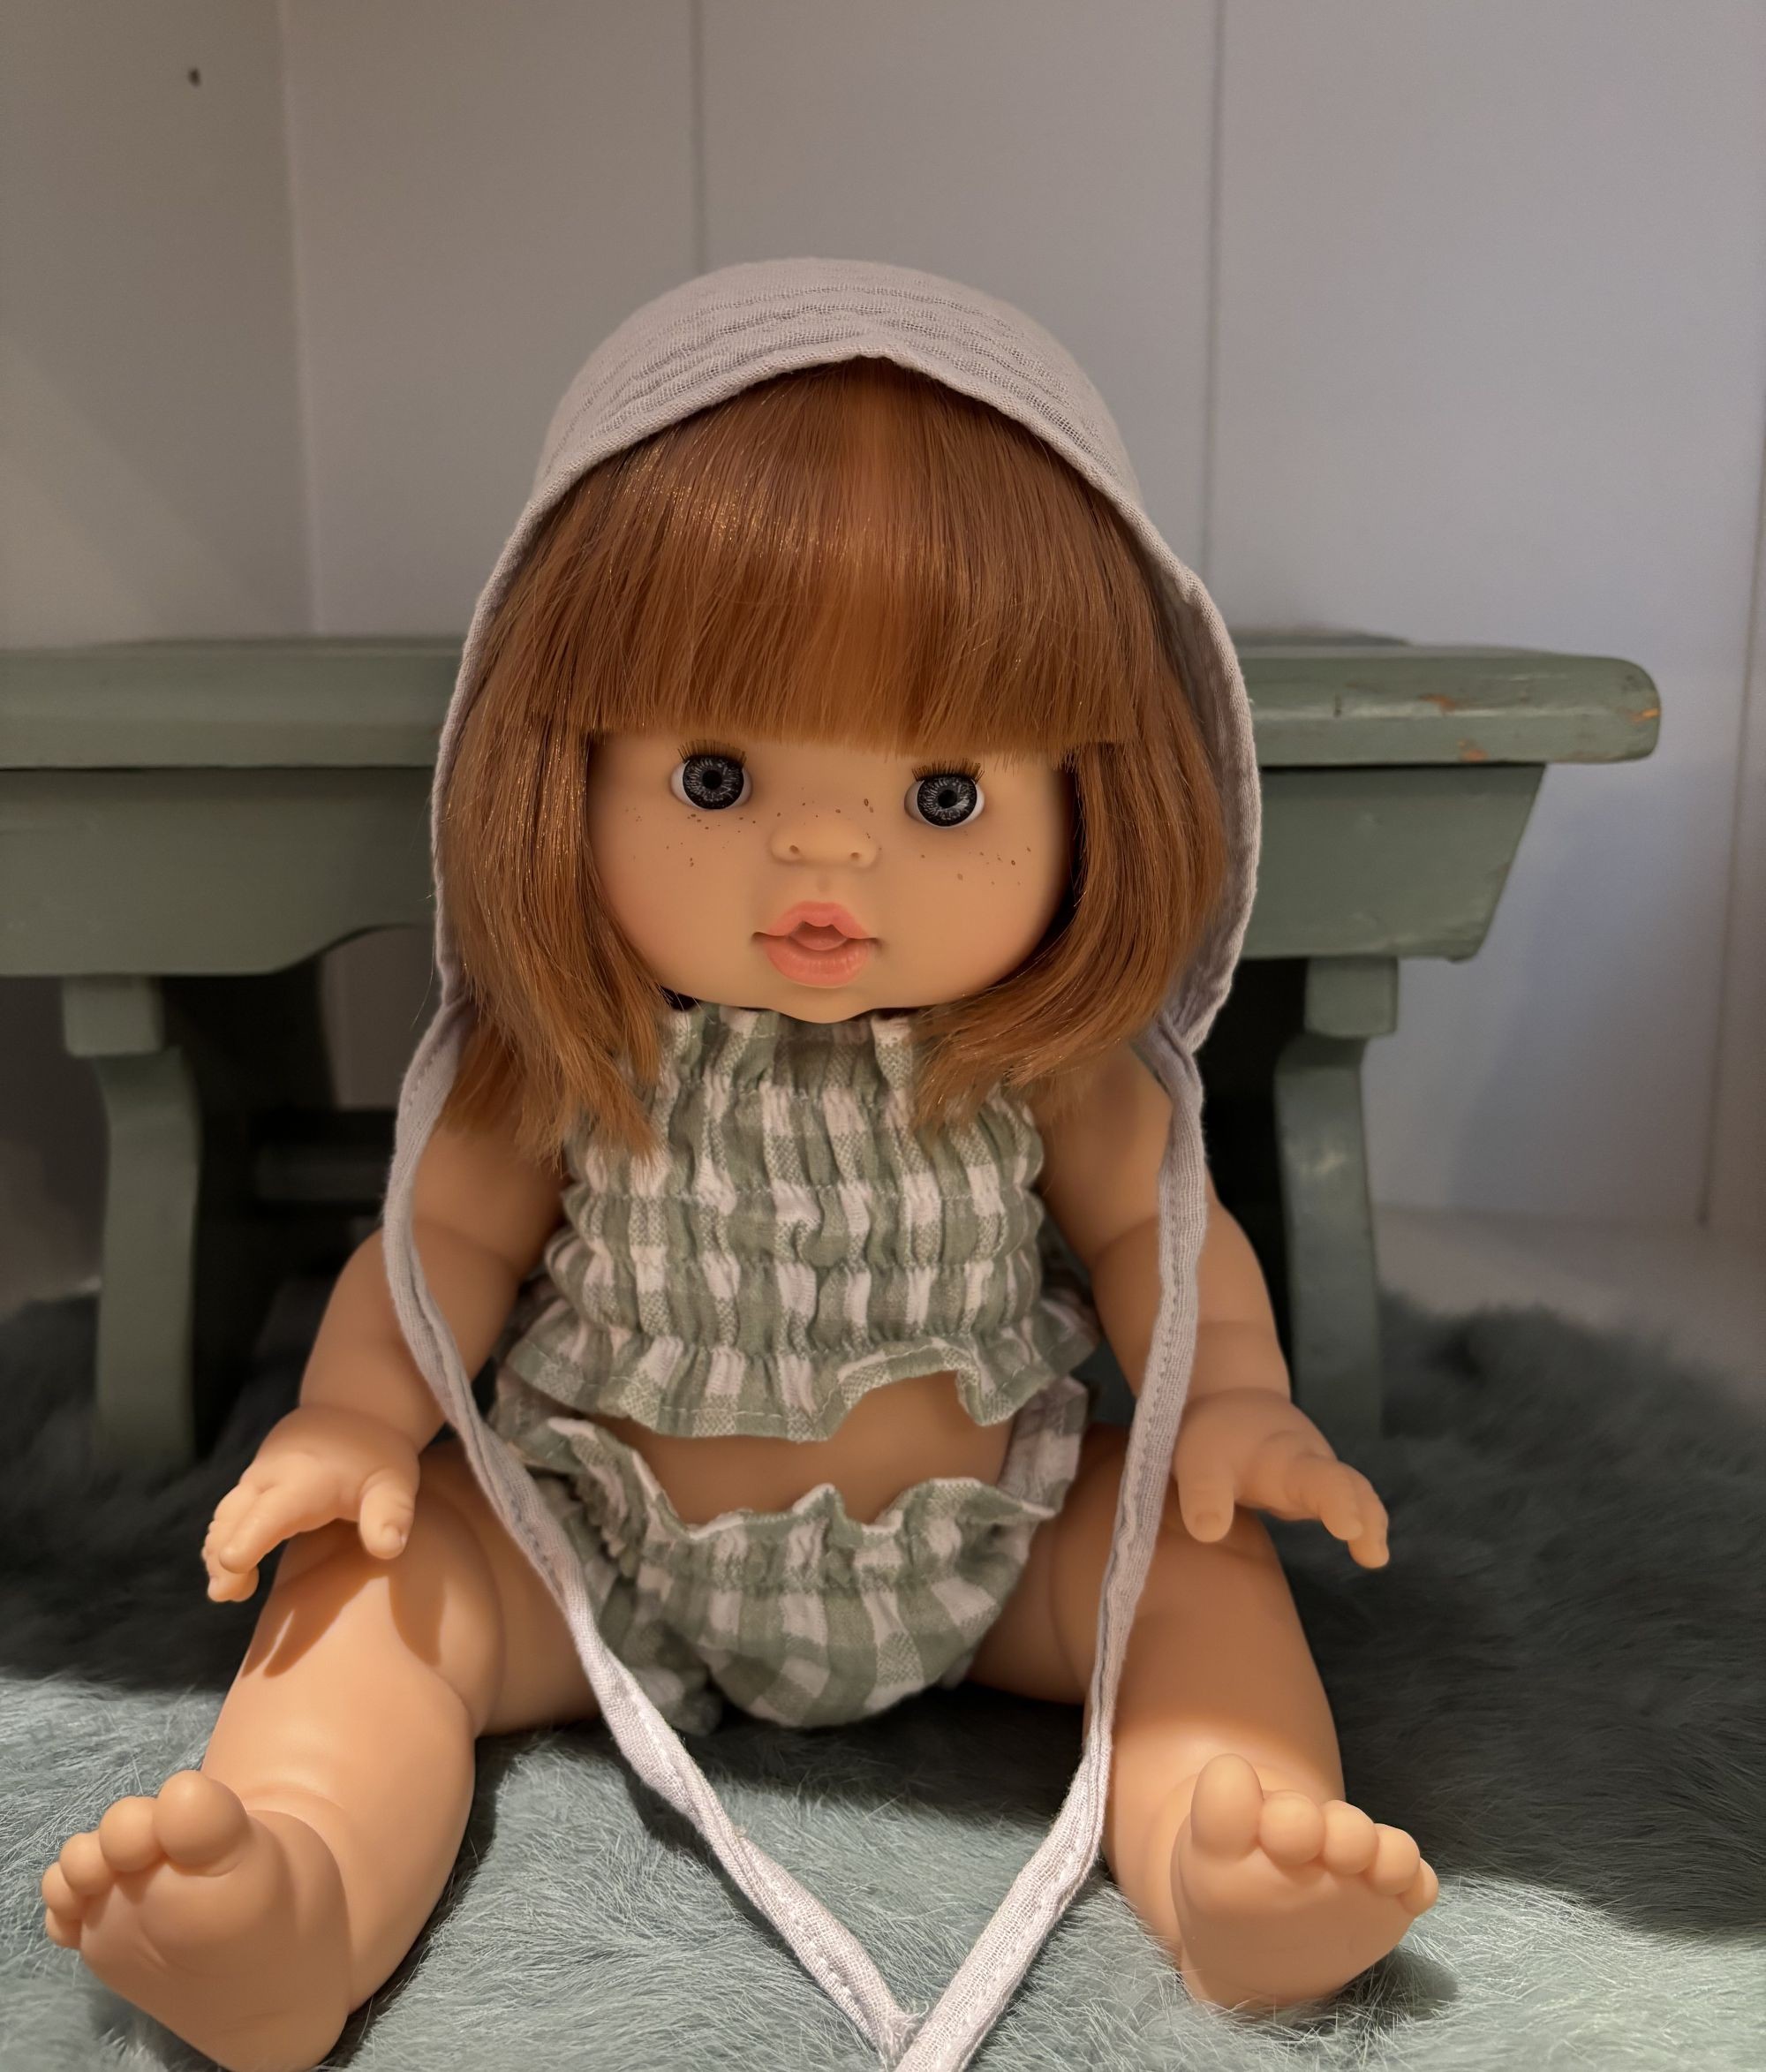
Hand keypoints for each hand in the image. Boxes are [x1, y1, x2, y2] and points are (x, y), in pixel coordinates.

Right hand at [201, 1404, 422, 1601]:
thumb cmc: (375, 1455)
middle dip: (222, 1555)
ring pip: (225, 1516)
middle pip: (234, 1517)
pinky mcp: (252, 1486)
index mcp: (304, 1479)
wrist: (354, 1410)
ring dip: (217, 1552)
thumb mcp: (393, 1482)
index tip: (234, 1563)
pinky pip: (228, 1515)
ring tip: (224, 1592)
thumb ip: (390, 1514)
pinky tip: (228, 1573)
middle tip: (225, 1594)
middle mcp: (270, 1477)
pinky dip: (222, 1542)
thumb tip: (389, 1547)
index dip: (251, 1538)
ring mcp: (256, 1480)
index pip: (272, 1511)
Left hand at [1171, 1390, 1388, 1566]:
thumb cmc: (1218, 1437)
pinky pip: (1346, 1504)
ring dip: (1371, 1522)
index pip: (1318, 1479)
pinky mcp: (1314, 1491)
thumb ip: (1205, 1492)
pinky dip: (1362, 1525)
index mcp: (1288, 1459)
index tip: (1350, 1528)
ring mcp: (1318, 1477)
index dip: (1336, 1503)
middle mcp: (1313, 1466)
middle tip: (1374, 1553)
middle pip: (1349, 1486)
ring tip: (1375, 1556)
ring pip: (1356, 1493)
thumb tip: (1209, 1533)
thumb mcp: (1200, 1461)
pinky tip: (1369, 1553)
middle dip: (1361, 1512)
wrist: (1234, 1405)